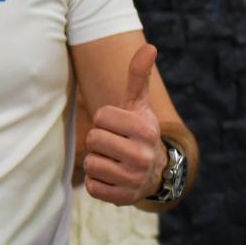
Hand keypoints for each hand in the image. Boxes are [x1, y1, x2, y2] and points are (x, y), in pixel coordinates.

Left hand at [83, 44, 165, 205]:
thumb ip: (139, 77)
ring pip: (90, 163)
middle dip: (99, 141)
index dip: (105, 120)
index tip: (119, 127)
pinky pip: (91, 186)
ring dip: (97, 162)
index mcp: (145, 129)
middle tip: (115, 146)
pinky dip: (97, 182)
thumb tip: (149, 46)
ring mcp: (133, 179)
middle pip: (94, 139)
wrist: (155, 174)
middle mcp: (142, 156)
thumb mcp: (138, 106)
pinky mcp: (121, 198)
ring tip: (114, 162)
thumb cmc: (138, 132)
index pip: (101, 117)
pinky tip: (113, 178)